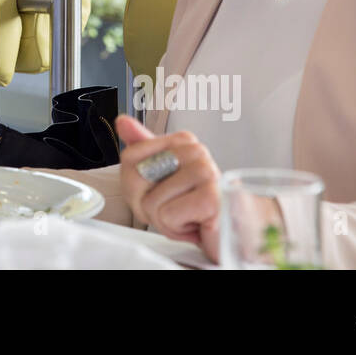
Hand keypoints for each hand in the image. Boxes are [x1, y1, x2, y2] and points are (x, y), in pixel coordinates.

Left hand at [115, 114, 221, 261]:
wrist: (232, 233)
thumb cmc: (195, 207)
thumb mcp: (160, 177)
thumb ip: (141, 148)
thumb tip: (123, 121)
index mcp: (182, 141)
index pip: (130, 158)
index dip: (137, 186)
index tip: (163, 193)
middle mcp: (196, 151)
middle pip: (138, 178)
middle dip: (149, 204)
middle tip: (176, 208)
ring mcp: (206, 172)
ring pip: (152, 201)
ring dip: (165, 220)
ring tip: (188, 217)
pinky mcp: (211, 198)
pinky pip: (168, 215)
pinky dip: (177, 228)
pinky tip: (196, 224)